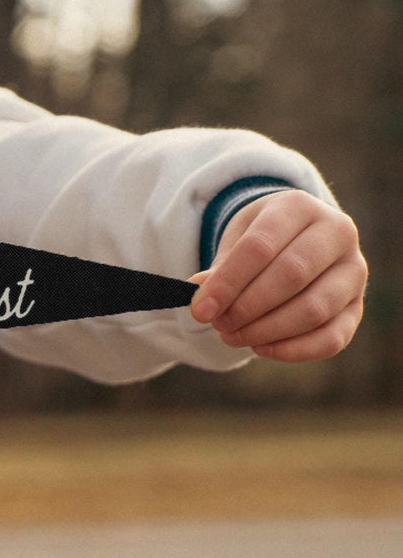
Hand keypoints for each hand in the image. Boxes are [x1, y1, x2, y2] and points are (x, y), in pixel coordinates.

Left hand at [189, 189, 366, 361]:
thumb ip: (220, 267)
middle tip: (218, 324)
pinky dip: (294, 350)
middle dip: (246, 307)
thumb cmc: (261, 239)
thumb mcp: (236, 239)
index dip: (227, 282)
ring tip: (232, 336)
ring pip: (314, 309)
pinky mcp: (358, 307)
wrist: (299, 237)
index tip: (200, 309)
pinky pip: (332, 337)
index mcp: (298, 207)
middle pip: (290, 275)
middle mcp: (337, 234)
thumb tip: (200, 295)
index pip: (260, 246)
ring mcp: (354, 272)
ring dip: (267, 330)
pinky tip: (261, 348)